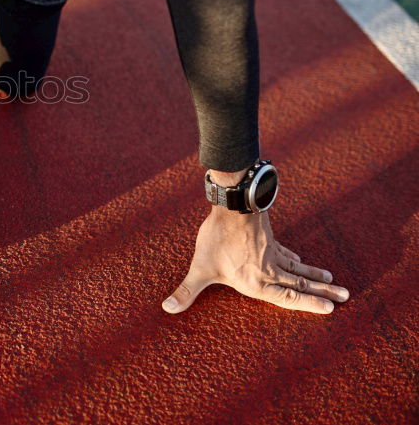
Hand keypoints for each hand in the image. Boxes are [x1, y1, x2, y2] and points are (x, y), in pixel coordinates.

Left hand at [163, 206, 348, 313]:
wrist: (233, 206)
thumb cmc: (217, 239)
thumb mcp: (200, 268)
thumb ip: (186, 291)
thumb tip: (167, 308)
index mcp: (257, 283)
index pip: (288, 299)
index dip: (310, 305)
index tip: (331, 309)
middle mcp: (270, 271)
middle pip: (301, 285)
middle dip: (323, 293)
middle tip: (346, 297)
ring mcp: (272, 254)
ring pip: (299, 269)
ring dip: (316, 277)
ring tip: (335, 283)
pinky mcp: (269, 240)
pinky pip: (287, 254)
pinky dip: (297, 260)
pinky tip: (300, 261)